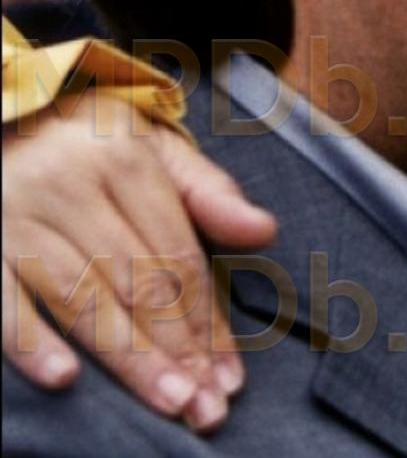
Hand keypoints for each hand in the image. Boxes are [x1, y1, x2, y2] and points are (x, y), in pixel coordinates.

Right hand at [3, 91, 276, 431]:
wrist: (0, 116)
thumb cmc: (88, 142)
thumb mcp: (152, 146)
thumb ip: (209, 192)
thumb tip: (265, 232)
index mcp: (123, 161)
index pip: (177, 256)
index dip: (209, 318)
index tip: (230, 372)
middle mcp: (69, 188)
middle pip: (137, 284)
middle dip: (179, 351)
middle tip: (207, 405)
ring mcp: (17, 219)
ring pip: (82, 301)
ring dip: (128, 359)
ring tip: (169, 402)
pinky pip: (3, 303)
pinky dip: (30, 342)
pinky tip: (64, 379)